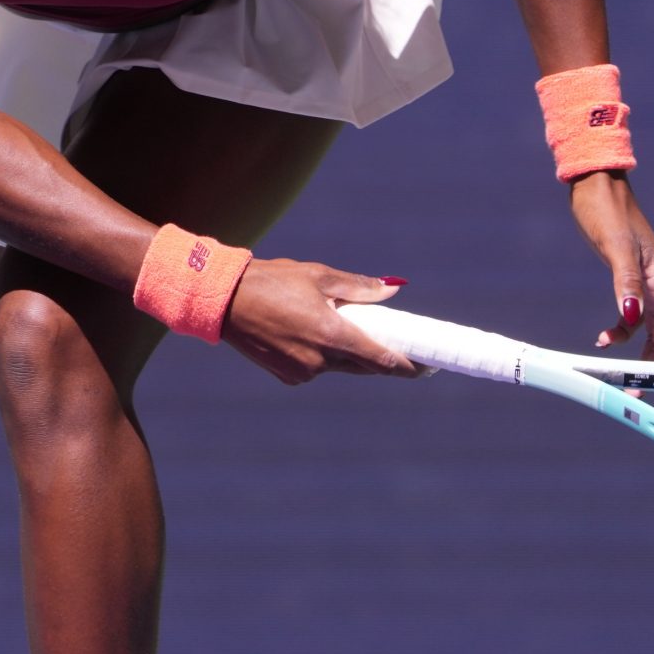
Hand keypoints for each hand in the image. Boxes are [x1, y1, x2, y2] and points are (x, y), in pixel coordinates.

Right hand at [222, 257, 424, 384]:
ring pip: (340, 366)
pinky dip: (323, 355)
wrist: (224, 301)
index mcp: (333, 334)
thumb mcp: (320, 276)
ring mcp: (303, 373)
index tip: (429, 366)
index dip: (409, 366)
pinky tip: (308, 331)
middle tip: (400, 343)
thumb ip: (360, 287)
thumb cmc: (273, 281)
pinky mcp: (288, 377)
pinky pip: (317, 369)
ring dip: (348, 351)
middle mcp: (320, 360)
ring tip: (336, 321)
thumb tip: (392, 290)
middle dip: (382, 357)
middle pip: (365, 366)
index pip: (383, 360)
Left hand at [569, 172, 653, 363]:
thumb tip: (633, 318)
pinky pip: (632, 318)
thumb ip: (625, 283)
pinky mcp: (629, 283)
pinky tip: (601, 339)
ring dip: (637, 357)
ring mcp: (646, 287)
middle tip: (639, 395)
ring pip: (651, 334)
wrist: (596, 189)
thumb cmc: (609, 213)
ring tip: (618, 379)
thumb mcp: (616, 249)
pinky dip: (620, 332)